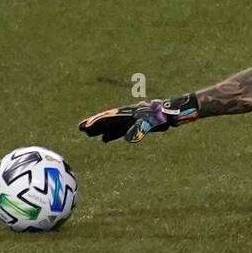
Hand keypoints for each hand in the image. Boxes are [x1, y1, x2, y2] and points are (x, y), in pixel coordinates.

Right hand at [78, 94, 198, 143]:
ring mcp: (130, 119)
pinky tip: (105, 140)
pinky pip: (119, 129)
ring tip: (89, 135)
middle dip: (94, 125)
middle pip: (107, 120)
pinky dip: (111, 134)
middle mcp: (126, 114)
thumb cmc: (160, 117)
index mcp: (127, 113)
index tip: (84, 126)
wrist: (171, 112)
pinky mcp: (135, 124)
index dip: (96, 122)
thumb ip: (138, 130)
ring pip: (112, 125)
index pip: (108, 118)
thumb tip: (127, 138)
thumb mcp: (149, 123)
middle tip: (80, 129)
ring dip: (101, 130)